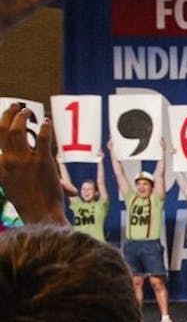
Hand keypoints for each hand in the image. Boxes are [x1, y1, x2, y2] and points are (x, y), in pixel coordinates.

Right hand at [0, 105, 64, 223]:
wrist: (40, 214)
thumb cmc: (30, 203)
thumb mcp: (14, 187)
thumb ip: (17, 174)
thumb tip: (32, 177)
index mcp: (0, 166)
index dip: (0, 128)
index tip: (4, 121)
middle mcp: (9, 161)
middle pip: (3, 131)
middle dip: (7, 115)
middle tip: (15, 106)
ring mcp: (25, 160)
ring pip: (18, 130)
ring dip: (21, 117)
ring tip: (27, 111)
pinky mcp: (42, 161)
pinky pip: (42, 138)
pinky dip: (44, 128)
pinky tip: (47, 122)